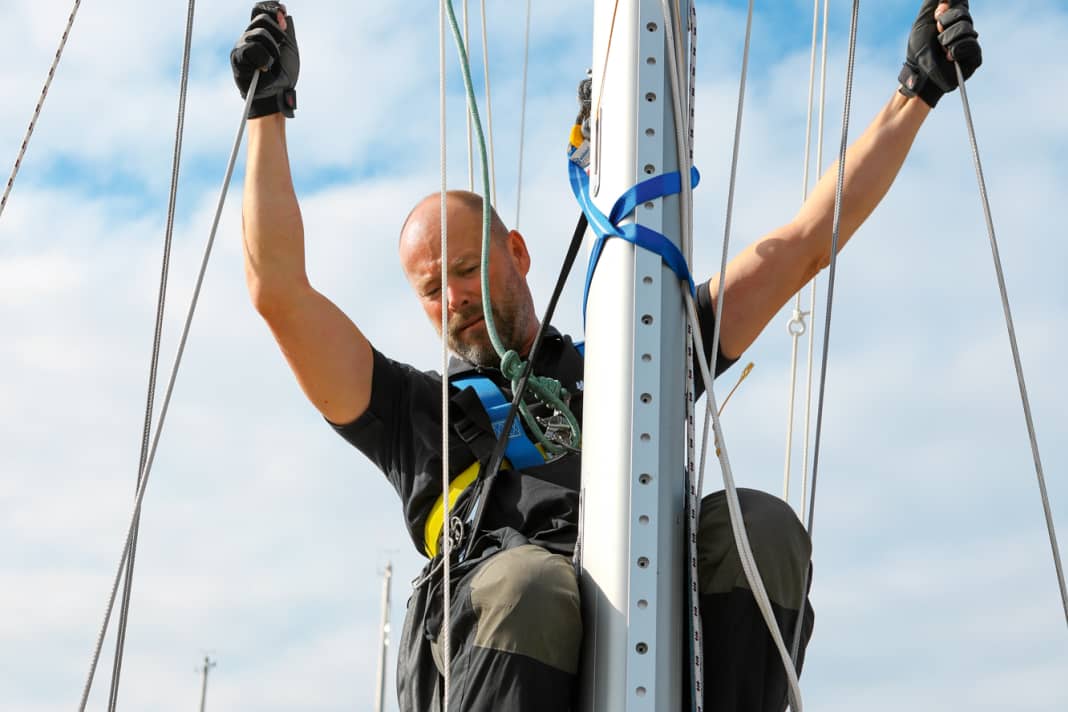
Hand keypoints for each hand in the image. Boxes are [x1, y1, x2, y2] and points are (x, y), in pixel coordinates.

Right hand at [231, 2, 298, 118]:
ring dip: (273, 50)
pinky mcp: (237, 57)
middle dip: (277, 32)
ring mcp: (241, 45)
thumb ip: (286, 28)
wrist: (279, 93)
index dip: (272, 8)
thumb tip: (282, 9)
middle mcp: (248, 36)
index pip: (259, 9)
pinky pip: (252, 48)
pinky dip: (265, 58)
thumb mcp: (290, 47)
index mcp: (259, 31)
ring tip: (272, 63)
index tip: (283, 13)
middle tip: (281, 47)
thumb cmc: (284, 73)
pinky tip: (264, 68)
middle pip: (261, 18)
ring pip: (258, 33)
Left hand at [898, 0, 981, 107]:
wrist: (918, 73)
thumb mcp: (923, 21)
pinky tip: (949, 57)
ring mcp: (970, 41)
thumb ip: (933, 3)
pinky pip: (971, 45)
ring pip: (966, 29)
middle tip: (936, 34)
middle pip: (963, 13)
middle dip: (944, 23)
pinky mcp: (974, 57)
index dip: (948, 5)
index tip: (936, 14)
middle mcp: (964, 28)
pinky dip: (956, 50)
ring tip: (941, 49)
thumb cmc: (919, 49)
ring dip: (947, 39)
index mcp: (954, 18)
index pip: (960, 2)